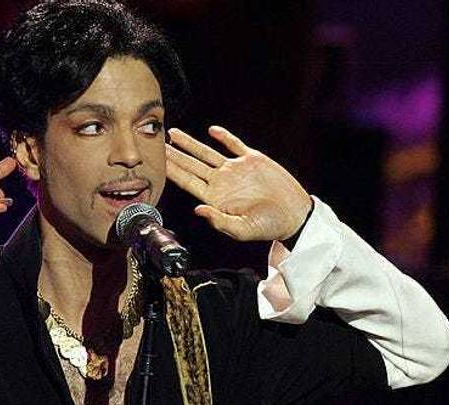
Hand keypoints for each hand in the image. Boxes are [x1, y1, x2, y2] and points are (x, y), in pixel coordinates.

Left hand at [166, 126, 310, 241]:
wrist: (293, 215)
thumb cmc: (268, 227)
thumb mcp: (243, 229)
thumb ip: (220, 221)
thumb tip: (198, 210)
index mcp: (216, 198)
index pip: (188, 182)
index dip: (172, 172)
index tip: (157, 163)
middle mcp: (222, 183)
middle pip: (191, 165)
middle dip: (174, 155)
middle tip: (155, 144)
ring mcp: (236, 170)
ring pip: (207, 153)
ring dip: (190, 144)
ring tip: (172, 134)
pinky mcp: (253, 160)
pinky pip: (234, 145)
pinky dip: (223, 137)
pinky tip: (212, 131)